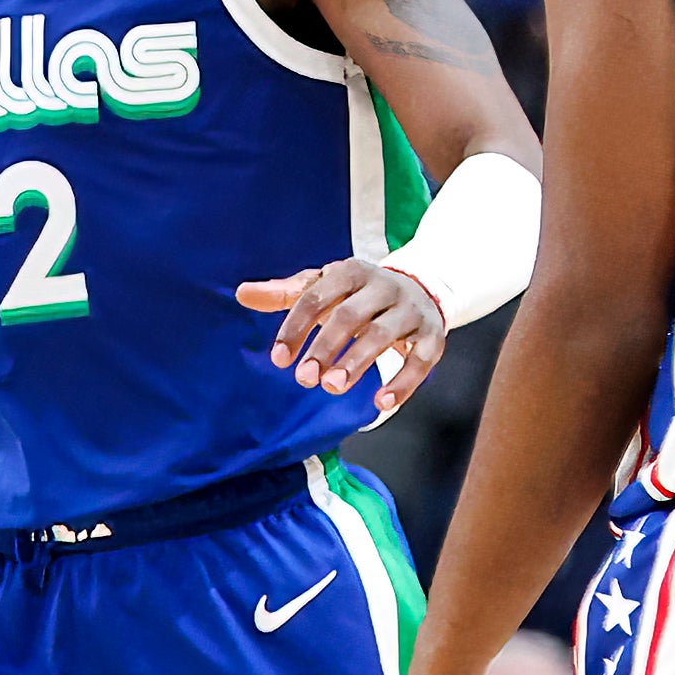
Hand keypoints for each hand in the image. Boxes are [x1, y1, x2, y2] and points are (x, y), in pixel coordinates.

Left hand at [237, 259, 446, 412]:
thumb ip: (285, 293)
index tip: (278, 359)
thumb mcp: (324, 288)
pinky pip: (420, 359)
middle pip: (350, 316)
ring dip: (356, 362)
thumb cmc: (358, 294)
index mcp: (351, 272)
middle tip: (304, 378)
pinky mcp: (432, 335)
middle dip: (325, 348)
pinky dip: (403, 382)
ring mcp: (410, 310)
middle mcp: (383, 287)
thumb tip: (242, 293)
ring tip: (332, 386)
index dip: (296, 327)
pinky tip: (381, 403)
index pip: (317, 297)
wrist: (421, 287)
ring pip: (383, 335)